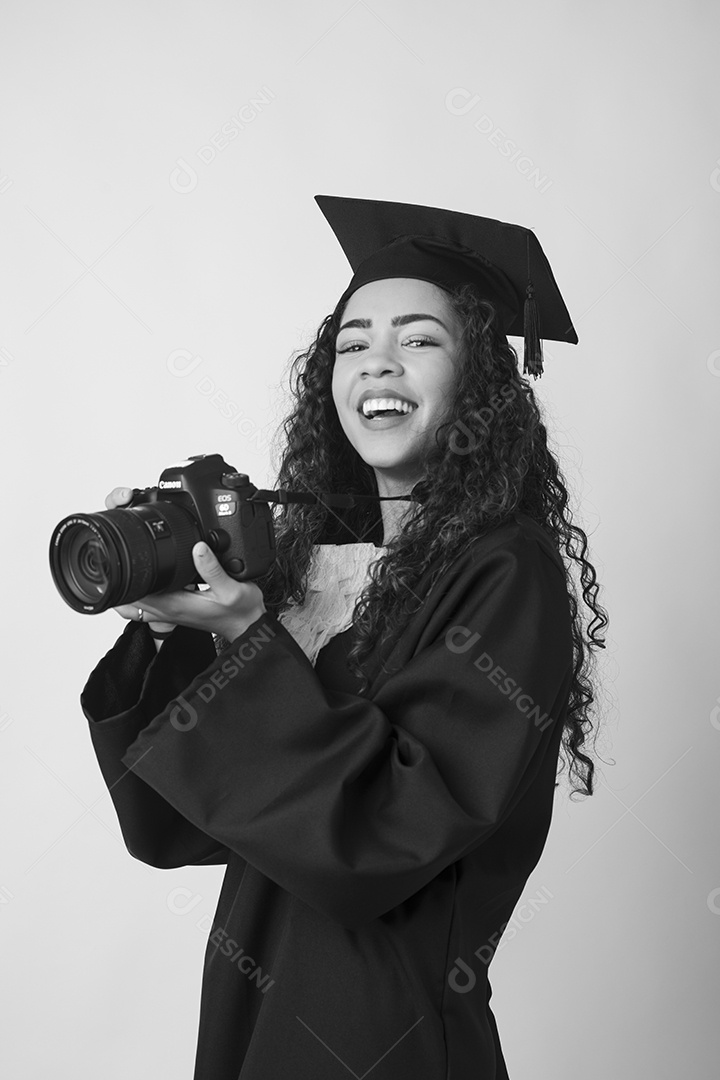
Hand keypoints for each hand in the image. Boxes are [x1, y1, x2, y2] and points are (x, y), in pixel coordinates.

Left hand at [106, 486, 266, 641]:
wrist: (247, 626)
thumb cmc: (241, 611)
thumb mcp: (232, 588)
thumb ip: (213, 569)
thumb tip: (198, 547)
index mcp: (176, 605)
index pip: (136, 594)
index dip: (124, 578)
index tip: (120, 559)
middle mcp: (168, 611)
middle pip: (128, 599)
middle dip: (119, 581)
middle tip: (120, 559)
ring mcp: (169, 613)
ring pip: (134, 605)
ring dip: (127, 589)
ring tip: (128, 568)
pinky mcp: (175, 612)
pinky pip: (146, 607)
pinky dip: (139, 595)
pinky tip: (147, 580)